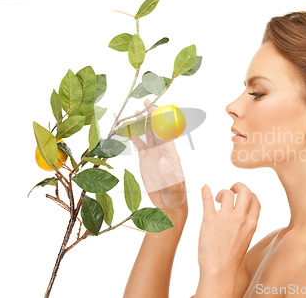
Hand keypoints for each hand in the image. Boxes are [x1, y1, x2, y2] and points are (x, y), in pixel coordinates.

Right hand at [129, 98, 186, 212]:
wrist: (169, 203)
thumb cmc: (176, 194)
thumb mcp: (174, 185)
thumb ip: (169, 173)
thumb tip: (162, 161)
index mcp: (171, 153)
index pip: (165, 132)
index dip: (161, 120)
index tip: (155, 109)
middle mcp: (162, 150)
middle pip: (156, 129)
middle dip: (151, 115)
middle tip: (144, 103)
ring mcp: (154, 154)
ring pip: (147, 134)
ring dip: (142, 124)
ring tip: (135, 113)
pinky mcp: (145, 160)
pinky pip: (139, 145)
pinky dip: (134, 137)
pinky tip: (129, 130)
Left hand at [198, 182, 260, 275]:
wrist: (220, 270)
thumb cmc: (231, 258)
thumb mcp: (246, 239)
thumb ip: (246, 224)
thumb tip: (240, 212)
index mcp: (251, 224)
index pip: (255, 200)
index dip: (249, 194)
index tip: (242, 196)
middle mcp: (240, 219)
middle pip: (245, 191)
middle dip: (238, 186)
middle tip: (231, 189)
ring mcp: (225, 219)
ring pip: (227, 193)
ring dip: (221, 193)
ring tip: (216, 200)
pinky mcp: (210, 220)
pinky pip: (208, 200)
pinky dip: (206, 191)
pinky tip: (204, 187)